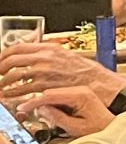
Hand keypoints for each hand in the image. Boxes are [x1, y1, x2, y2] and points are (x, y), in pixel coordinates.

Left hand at [0, 41, 121, 107]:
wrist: (97, 83)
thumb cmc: (85, 71)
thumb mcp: (65, 54)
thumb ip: (47, 52)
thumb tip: (33, 50)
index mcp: (48, 48)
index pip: (17, 47)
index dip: (3, 55)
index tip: (0, 60)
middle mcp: (44, 58)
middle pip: (11, 61)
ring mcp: (44, 72)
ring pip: (13, 76)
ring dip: (3, 83)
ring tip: (1, 88)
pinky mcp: (45, 86)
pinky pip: (21, 90)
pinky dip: (12, 94)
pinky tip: (9, 96)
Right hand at [18, 84, 113, 138]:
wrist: (116, 127)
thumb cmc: (102, 129)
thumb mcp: (76, 127)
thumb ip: (57, 118)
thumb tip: (42, 110)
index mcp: (81, 95)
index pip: (50, 95)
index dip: (33, 102)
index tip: (23, 107)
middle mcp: (81, 89)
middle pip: (51, 91)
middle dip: (38, 101)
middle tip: (27, 110)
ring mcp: (82, 91)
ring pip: (55, 92)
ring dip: (45, 101)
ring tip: (41, 112)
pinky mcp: (81, 94)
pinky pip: (61, 95)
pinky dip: (54, 102)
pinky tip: (53, 111)